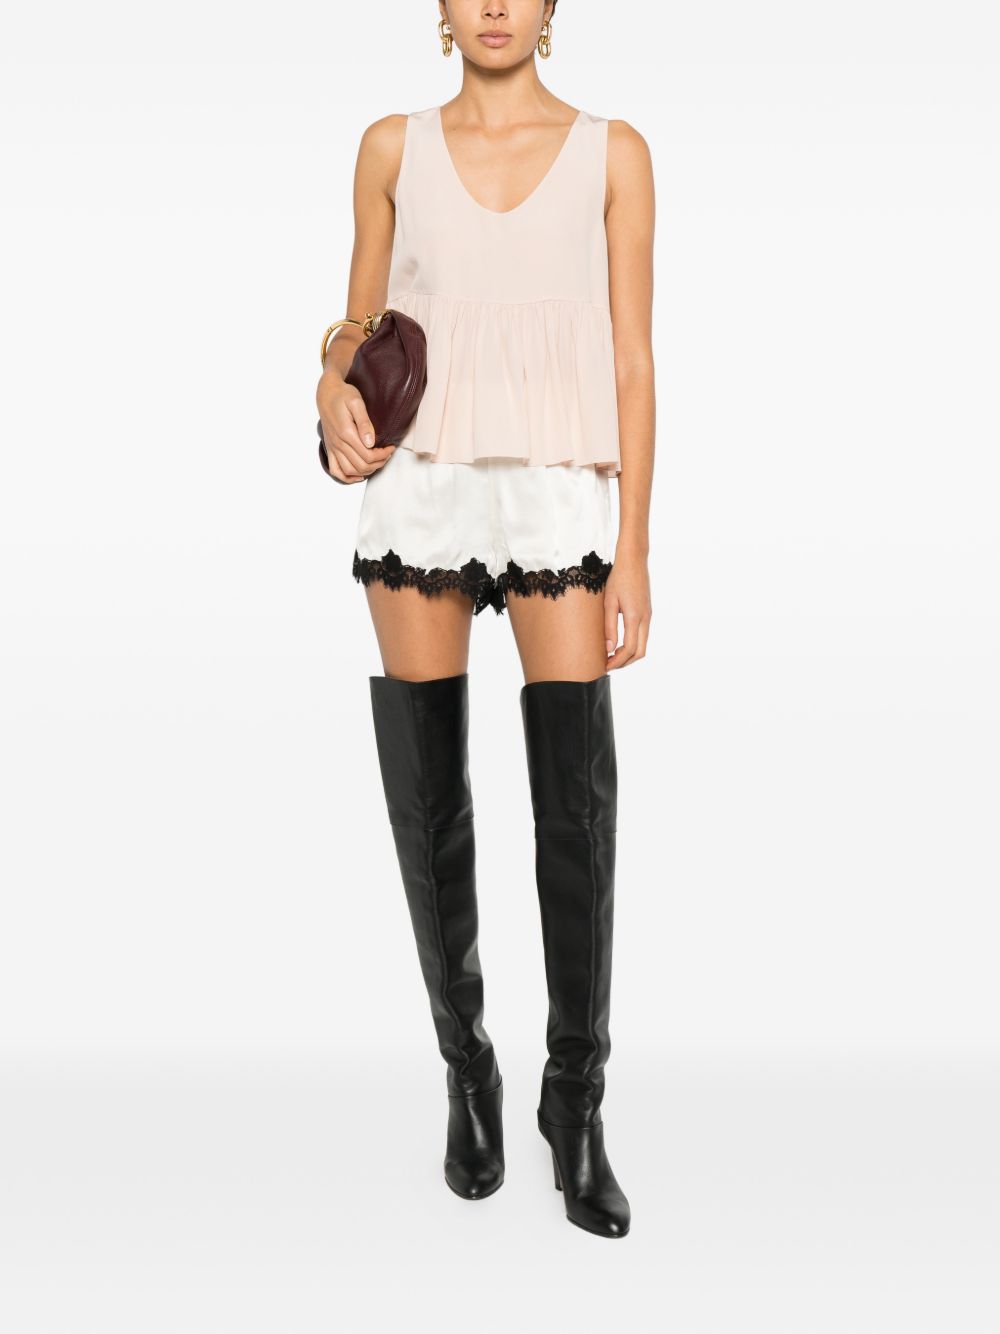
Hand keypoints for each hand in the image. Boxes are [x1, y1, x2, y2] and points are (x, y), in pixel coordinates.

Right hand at [316, 377, 395, 481]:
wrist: (326, 394)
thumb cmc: (343, 395)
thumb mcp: (356, 402)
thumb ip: (364, 422)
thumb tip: (371, 443)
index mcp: (346, 433)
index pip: (369, 455)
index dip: (383, 455)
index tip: (391, 447)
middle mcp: (338, 443)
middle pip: (362, 466)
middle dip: (379, 463)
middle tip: (387, 454)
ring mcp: (333, 448)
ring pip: (351, 471)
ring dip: (367, 471)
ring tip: (377, 462)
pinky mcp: (330, 449)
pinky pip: (336, 470)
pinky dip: (347, 478)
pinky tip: (358, 475)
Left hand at [604, 543, 650, 669]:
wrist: (634, 560)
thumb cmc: (618, 578)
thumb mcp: (609, 602)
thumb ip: (609, 626)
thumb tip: (609, 649)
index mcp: (635, 617)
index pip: (630, 649)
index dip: (618, 662)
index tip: (605, 666)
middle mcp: (645, 619)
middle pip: (640, 652)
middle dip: (625, 663)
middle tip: (608, 665)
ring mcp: (648, 616)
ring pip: (643, 645)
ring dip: (629, 655)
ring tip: (611, 656)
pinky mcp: (647, 612)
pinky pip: (642, 635)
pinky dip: (632, 645)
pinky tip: (619, 643)